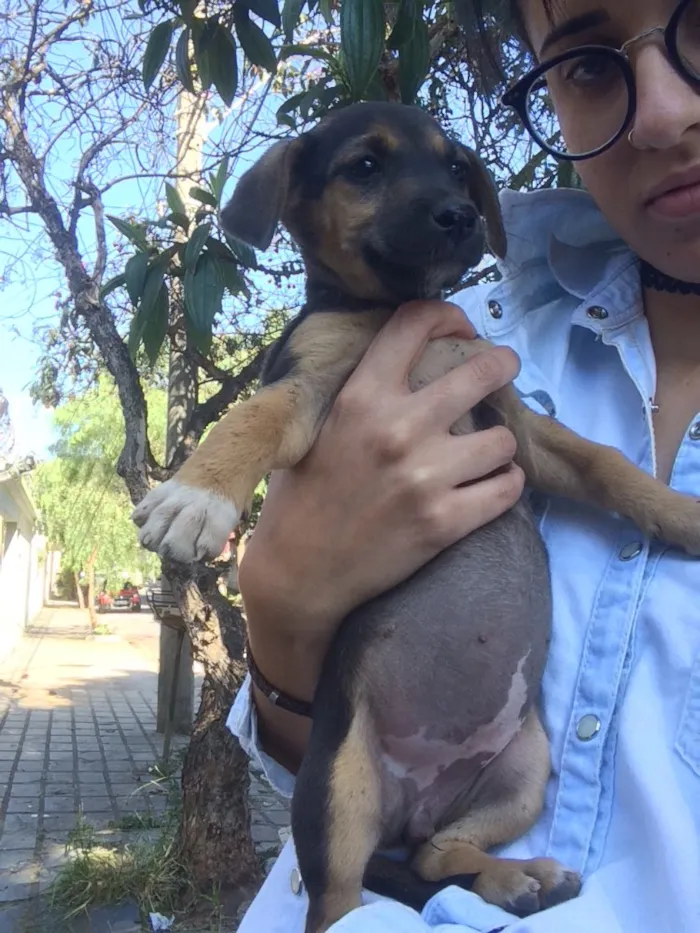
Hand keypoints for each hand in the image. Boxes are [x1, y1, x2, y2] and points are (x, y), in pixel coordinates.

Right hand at [239, 299, 523, 638]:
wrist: (299, 571)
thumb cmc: (302, 496)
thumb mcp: (317, 427)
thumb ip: (362, 394)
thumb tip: (407, 360)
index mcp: (361, 397)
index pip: (413, 324)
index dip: (446, 315)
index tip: (461, 328)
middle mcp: (398, 428)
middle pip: (481, 372)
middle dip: (501, 366)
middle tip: (504, 370)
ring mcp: (425, 477)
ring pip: (503, 438)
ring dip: (498, 444)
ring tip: (487, 451)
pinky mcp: (444, 522)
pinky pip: (506, 489)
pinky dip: (505, 485)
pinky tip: (492, 485)